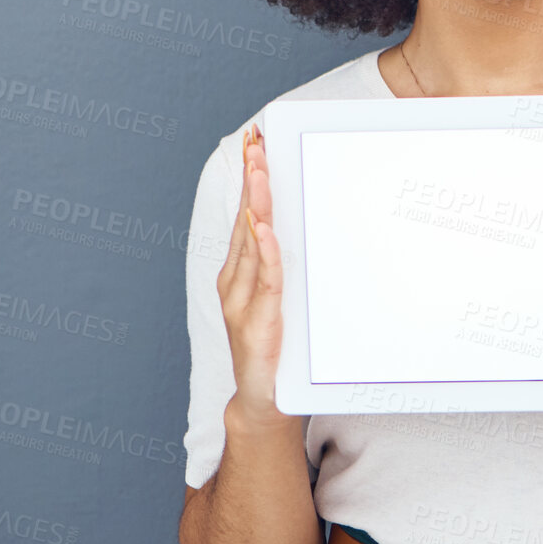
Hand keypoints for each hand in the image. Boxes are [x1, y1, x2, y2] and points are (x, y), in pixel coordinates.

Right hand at [217, 123, 291, 430]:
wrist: (265, 400)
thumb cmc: (279, 346)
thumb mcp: (285, 296)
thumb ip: (288, 263)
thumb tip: (307, 226)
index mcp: (241, 270)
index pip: (247, 214)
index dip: (250, 178)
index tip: (256, 142)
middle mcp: (235, 280)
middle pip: (244, 220)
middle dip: (250, 179)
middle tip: (256, 143)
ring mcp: (242, 301)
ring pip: (251, 243)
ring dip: (256, 204)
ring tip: (260, 170)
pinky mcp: (258, 322)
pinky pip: (265, 280)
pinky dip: (265, 253)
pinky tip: (264, 229)